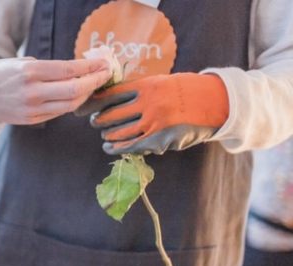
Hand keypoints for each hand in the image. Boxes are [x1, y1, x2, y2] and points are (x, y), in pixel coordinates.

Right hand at [0, 57, 111, 126]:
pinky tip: (77, 94)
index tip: (104, 63)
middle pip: (74, 90)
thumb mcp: (22, 63)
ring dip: (85, 94)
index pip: (69, 70)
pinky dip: (71, 103)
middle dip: (94, 81)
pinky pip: (57, 112)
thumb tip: (79, 70)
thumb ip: (48, 68)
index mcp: (30, 73)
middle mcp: (32, 93)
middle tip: (106, 73)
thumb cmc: (0, 74)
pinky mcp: (30, 120)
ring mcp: (31, 110)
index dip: (91, 68)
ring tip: (94, 84)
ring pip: (69, 105)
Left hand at [87, 73, 229, 154]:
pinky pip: (132, 147)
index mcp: (148, 86)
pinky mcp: (161, 140)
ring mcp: (154, 123)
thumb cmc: (188, 91)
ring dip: (108, 135)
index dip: (93, 103)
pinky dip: (118, 148)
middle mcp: (149, 104)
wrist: (218, 102)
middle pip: (111, 116)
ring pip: (119, 133)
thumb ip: (139, 91)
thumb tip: (111, 99)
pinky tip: (109, 148)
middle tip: (94, 122)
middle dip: (99, 121)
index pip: (112, 95)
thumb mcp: (163, 82)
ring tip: (105, 135)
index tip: (82, 108)